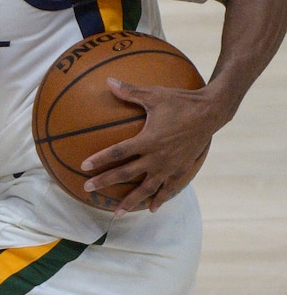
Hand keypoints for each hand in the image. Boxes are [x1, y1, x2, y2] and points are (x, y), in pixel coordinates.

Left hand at [80, 77, 214, 214]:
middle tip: (87, 188)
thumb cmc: (180, 101)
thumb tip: (108, 81)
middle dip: (105, 181)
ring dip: (130, 201)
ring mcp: (169, 166)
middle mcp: (157, 157)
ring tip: (117, 213)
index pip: (118, 152)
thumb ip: (130, 91)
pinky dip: (159, 199)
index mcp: (148, 139)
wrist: (210, 113)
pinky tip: (150, 209)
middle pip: (126, 174)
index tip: (84, 166)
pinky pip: (168, 189)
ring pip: (146, 189)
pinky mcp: (181, 170)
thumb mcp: (154, 95)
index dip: (100, 159)